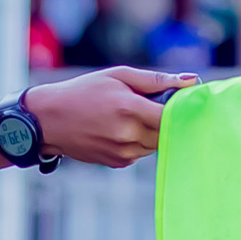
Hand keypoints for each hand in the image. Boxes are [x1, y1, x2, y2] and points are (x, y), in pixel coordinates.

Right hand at [24, 67, 188, 167]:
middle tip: (151, 106)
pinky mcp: (117, 163)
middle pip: (166, 131)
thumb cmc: (83, 92)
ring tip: (129, 116)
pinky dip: (137, 142)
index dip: (180, 108)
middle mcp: (128, 134)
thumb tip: (191, 81)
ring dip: (151, 131)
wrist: (49, 120)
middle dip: (164, 119)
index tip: (182, 101)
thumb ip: (156, 80)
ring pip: (155, 144)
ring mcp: (123, 152)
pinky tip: (119, 130)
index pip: (172, 114)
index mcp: (130, 109)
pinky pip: (140, 153)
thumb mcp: (118, 76)